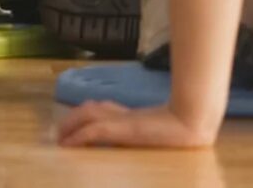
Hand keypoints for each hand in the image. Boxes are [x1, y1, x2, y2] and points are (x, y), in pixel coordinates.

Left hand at [55, 100, 217, 149]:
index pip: (105, 108)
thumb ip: (153, 127)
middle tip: (59, 131)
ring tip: (59, 138)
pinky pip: (93, 132)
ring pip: (89, 116)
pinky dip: (78, 136)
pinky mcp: (123, 130)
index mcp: (135, 115)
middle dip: (73, 118)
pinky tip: (67, 144)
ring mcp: (124, 120)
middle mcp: (126, 114)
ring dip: (70, 126)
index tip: (77, 122)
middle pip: (93, 109)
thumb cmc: (187, 126)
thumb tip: (151, 133)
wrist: (193, 122)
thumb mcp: (168, 129)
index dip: (88, 113)